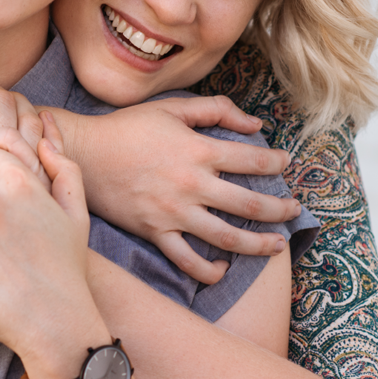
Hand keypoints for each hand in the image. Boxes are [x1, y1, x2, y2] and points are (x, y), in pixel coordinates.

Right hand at [57, 96, 300, 283]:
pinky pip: (187, 260)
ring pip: (227, 238)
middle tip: (294, 210)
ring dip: (259, 245)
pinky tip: (222, 268)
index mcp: (198, 150)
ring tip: (277, 245)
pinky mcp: (155, 233)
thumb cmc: (128, 127)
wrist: (83, 155)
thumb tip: (254, 124)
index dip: (276, 164)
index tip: (285, 165)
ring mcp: (174, 213)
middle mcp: (191, 185)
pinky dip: (209, 270)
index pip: (252, 161)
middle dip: (280, 209)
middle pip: (250, 205)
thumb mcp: (173, 108)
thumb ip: (216, 110)